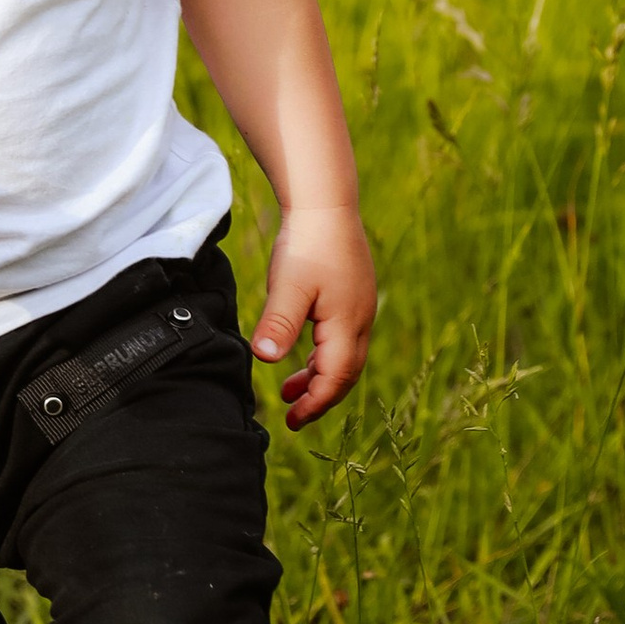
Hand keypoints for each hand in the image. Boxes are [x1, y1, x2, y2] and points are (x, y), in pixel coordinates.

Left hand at [252, 204, 376, 428]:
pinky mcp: (352, 295)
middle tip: (293, 415)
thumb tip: (264, 359)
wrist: (325, 202)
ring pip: (345, 357)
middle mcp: (360, 319)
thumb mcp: (288, 286)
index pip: (337, 378)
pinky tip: (304, 353)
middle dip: (320, 397)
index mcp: (347, 323)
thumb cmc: (307, 243)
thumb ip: (278, 323)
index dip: (315, 403)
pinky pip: (342, 339)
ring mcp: (359, 307)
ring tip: (290, 389)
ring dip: (320, 377)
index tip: (292, 420)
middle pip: (346, 373)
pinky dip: (324, 356)